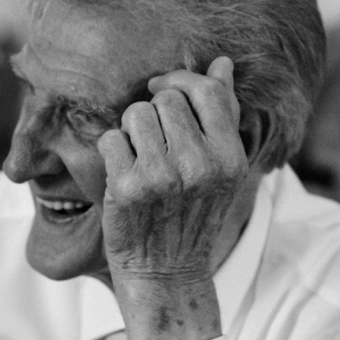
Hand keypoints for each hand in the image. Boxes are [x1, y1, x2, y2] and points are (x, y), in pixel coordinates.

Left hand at [96, 57, 250, 339]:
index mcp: (229, 158)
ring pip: (134, 114)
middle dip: (152, 113)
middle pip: (165, 100)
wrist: (167, 274)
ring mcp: (162, 177)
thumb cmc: (192, 215)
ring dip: (129, 130)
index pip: (206, 92)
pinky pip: (110, 138)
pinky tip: (121, 174)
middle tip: (151, 144)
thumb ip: (222, 115)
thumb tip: (222, 64)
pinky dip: (110, 152)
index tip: (161, 91)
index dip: (179, 81)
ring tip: (138, 159)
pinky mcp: (127, 188)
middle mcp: (199, 165)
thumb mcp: (221, 170)